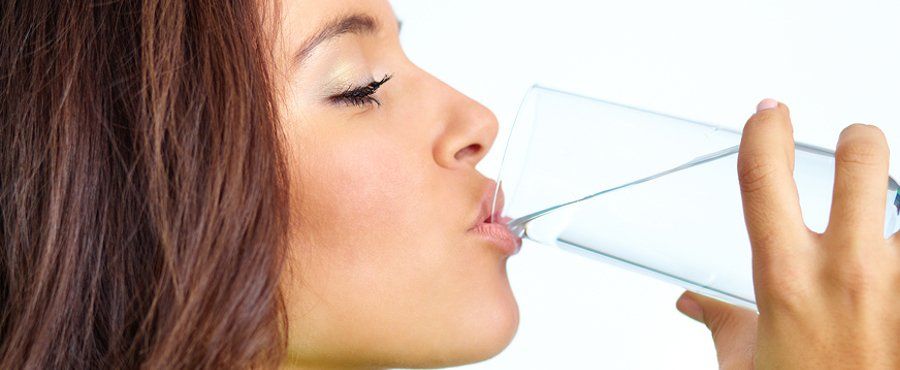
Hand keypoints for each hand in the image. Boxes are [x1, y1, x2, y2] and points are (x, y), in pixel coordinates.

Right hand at [675, 99, 899, 368]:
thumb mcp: (744, 366)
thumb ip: (722, 323)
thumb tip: (695, 305)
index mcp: (786, 279)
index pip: (764, 176)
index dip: (764, 129)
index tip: (769, 113)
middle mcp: (849, 272)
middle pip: (862, 159)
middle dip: (859, 141)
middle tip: (855, 146)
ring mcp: (899, 286)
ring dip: (899, 202)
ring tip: (885, 219)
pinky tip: (893, 261)